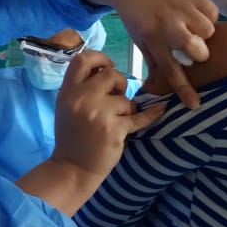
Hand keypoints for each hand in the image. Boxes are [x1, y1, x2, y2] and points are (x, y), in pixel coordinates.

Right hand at [51, 50, 165, 179]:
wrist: (72, 168)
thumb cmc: (71, 136)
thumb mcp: (67, 107)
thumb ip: (81, 87)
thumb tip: (106, 68)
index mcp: (68, 92)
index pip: (82, 59)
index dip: (99, 58)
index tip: (108, 67)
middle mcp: (81, 99)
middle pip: (111, 74)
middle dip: (120, 83)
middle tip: (118, 97)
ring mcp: (98, 115)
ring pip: (126, 99)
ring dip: (126, 110)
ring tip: (116, 122)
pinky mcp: (114, 130)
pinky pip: (139, 117)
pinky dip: (151, 114)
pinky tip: (160, 110)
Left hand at [81, 0, 217, 107]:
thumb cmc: (135, 15)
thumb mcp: (139, 40)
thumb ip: (154, 61)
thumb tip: (162, 87)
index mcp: (152, 37)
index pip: (170, 69)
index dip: (183, 89)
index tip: (194, 104)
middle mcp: (167, 23)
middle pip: (197, 49)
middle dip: (199, 53)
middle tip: (192, 48)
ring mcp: (180, 6)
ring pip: (209, 30)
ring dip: (205, 34)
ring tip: (194, 29)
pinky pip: (213, 11)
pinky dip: (209, 16)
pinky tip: (196, 15)